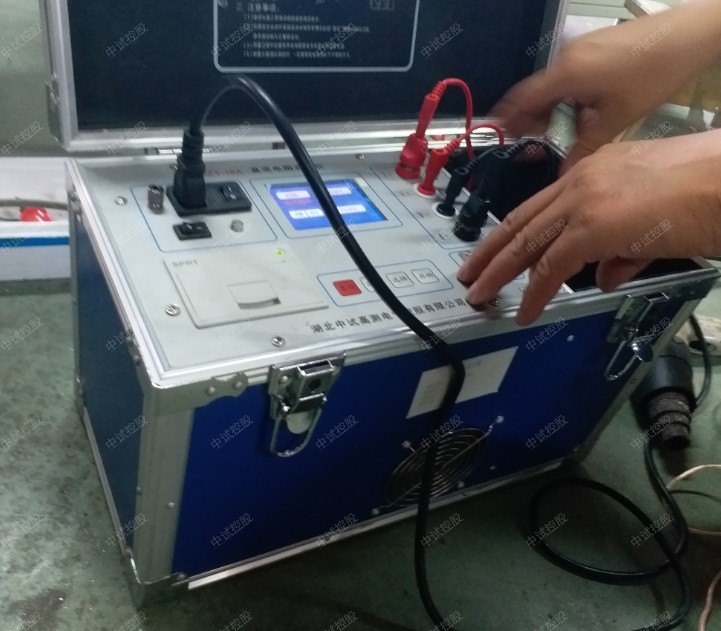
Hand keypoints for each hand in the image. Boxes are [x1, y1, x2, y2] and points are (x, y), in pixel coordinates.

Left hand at [456, 131, 720, 324]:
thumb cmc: (707, 197)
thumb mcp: (655, 223)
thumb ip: (623, 250)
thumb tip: (603, 276)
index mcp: (593, 170)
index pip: (539, 206)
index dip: (513, 233)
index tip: (494, 252)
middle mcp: (580, 180)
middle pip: (520, 221)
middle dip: (490, 251)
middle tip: (468, 273)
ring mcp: (583, 201)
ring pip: (525, 242)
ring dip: (498, 272)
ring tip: (478, 295)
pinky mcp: (591, 228)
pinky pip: (550, 266)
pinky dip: (534, 292)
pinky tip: (525, 311)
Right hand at [493, 0, 720, 168]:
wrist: (688, 35)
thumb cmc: (654, 73)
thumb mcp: (617, 118)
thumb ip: (585, 147)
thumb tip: (565, 173)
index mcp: (566, 74)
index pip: (521, 100)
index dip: (508, 120)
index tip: (502, 137)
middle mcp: (565, 58)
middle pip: (534, 93)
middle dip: (531, 118)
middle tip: (534, 141)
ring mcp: (579, 49)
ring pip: (551, 85)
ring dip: (552, 108)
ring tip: (563, 130)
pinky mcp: (591, 46)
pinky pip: (567, 75)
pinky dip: (567, 95)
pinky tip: (583, 111)